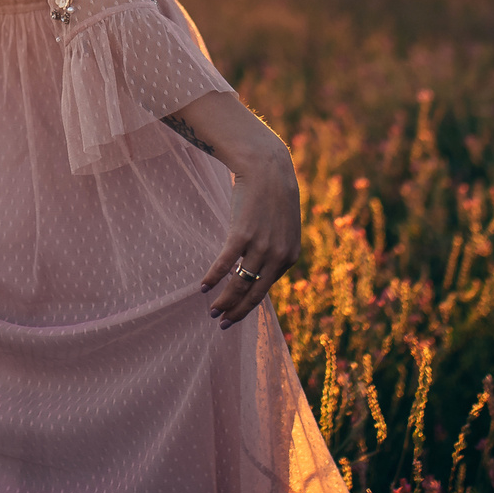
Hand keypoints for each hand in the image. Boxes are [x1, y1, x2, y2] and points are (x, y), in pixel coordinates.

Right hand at [172, 91, 301, 328]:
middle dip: (236, 312)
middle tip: (222, 324)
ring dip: (223, 300)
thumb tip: (258, 272)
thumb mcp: (283, 229)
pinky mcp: (243, 234)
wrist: (268, 168)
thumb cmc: (273, 198)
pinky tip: (203, 287)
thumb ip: (275, 251)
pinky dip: (213, 277)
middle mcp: (278, 256)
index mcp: (290, 258)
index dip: (248, 306)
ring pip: (239, 283)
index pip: (266, 291)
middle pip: (254, 293)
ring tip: (211, 310)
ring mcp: (261, 246)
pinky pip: (225, 264)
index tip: (234, 315)